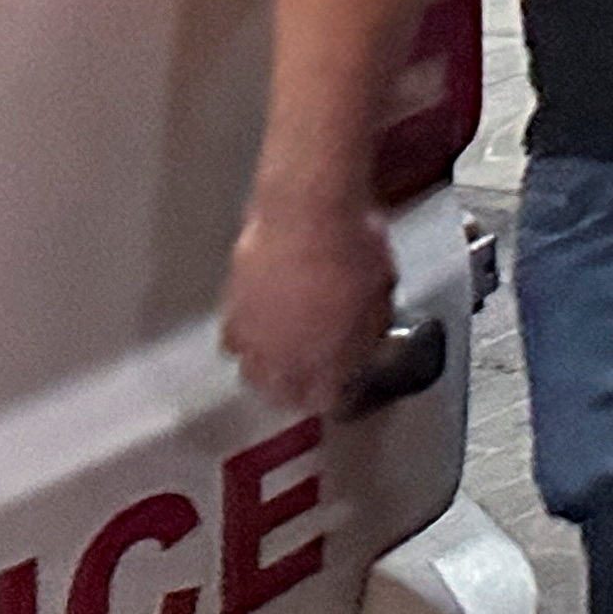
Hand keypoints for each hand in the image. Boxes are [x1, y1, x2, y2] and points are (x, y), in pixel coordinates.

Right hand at [222, 191, 395, 417]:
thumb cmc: (356, 247)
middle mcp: (285, 358)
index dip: (334, 394)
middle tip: (310, 378)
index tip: (342, 385)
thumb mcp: (382, 292)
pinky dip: (246, 341)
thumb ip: (369, 327)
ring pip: (253, 373)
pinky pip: (235, 342)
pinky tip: (257, 331)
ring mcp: (254, 337)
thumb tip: (368, 338)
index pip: (325, 400)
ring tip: (281, 360)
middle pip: (282, 394)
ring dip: (267, 372)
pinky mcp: (230, 310)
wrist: (307, 213)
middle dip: (296, 391)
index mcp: (328, 359)